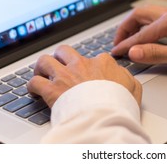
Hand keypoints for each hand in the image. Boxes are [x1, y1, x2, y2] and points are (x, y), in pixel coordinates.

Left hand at [27, 45, 141, 107]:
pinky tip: (35, 91)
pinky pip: (35, 82)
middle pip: (64, 51)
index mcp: (102, 62)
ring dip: (42, 67)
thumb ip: (126, 76)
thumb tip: (121, 74)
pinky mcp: (52, 89)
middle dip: (60, 57)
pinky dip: (33, 86)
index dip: (90, 66)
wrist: (105, 115)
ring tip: (42, 73)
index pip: (94, 57)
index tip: (88, 74)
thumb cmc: (119, 103)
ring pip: (45, 61)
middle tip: (59, 66)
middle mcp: (81, 64)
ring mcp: (65, 75)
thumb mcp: (133, 87)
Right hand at [112, 5, 166, 68]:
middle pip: (138, 16)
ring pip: (145, 14)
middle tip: (118, 42)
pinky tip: (145, 33)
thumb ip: (155, 53)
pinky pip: (154, 16)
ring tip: (128, 38)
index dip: (125, 46)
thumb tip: (133, 52)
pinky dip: (143, 24)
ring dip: (133, 24)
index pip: (139, 35)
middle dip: (124, 28)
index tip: (116, 53)